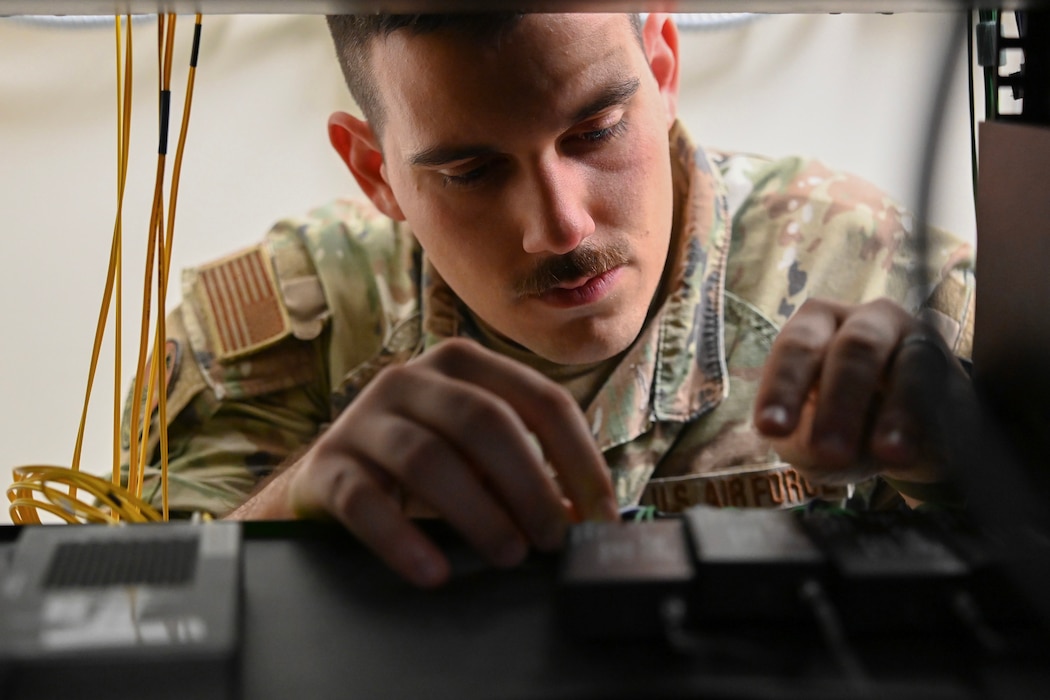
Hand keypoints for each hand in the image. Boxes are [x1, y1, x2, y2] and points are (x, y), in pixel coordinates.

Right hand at [285, 338, 617, 586]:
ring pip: (427, 458)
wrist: (332, 477)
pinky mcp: (328, 463)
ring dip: (477, 512)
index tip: (602, 517)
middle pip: (484, 421)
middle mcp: (411, 378)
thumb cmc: (426, 464)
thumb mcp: (479, 455)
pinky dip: (403, 540)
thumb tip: (588, 519)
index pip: (540, 400)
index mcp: (464, 364)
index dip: (579, 459)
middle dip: (529, 484)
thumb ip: (529, 472)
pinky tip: (434, 573)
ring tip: (509, 556)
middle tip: (553, 540)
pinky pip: (364, 500)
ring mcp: (364, 417)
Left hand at [753, 298, 968, 486]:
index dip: (783, 387)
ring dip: (894, 412)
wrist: (911, 441)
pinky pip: (940, 390)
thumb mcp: (811, 442)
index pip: (797, 347)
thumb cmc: (842, 430)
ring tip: (885, 455)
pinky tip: (909, 453)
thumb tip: (817, 449)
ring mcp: (913, 337)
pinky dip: (924, 422)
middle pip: (853, 348)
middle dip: (840, 402)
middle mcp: (865, 320)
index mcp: (816, 325)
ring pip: (908, 365)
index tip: (771, 429)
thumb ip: (804, 443)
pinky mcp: (948, 367)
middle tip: (830, 452)